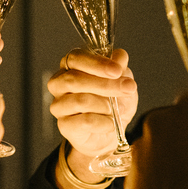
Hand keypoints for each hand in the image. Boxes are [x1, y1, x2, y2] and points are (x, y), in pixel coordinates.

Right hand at [45, 48, 137, 166]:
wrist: (112, 132)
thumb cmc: (113, 102)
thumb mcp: (123, 81)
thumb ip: (121, 67)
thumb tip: (119, 57)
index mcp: (70, 66)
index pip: (75, 58)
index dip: (96, 63)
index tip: (117, 70)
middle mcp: (59, 84)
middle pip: (74, 79)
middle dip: (105, 84)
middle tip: (128, 88)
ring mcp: (59, 105)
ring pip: (80, 101)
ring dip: (106, 105)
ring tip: (121, 109)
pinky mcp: (64, 125)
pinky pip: (85, 122)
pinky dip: (104, 122)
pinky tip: (112, 122)